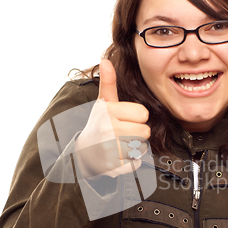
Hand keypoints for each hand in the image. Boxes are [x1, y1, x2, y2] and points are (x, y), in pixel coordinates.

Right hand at [75, 60, 149, 177]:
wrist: (82, 153)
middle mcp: (107, 129)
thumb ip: (109, 83)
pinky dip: (130, 164)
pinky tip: (118, 158)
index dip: (137, 118)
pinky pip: (135, 165)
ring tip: (119, 145)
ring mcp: (108, 149)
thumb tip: (106, 61)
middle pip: (145, 132)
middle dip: (137, 134)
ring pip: (141, 149)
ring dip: (134, 149)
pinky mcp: (111, 167)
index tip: (124, 120)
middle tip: (122, 134)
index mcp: (108, 111)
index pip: (143, 113)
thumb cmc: (98, 125)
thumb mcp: (103, 104)